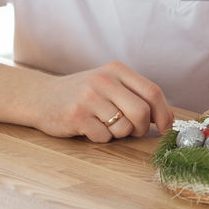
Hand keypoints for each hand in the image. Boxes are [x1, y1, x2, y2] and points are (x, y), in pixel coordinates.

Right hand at [37, 61, 173, 142]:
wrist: (40, 97)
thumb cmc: (82, 94)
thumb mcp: (109, 84)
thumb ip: (135, 95)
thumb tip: (167, 119)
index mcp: (117, 70)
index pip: (152, 91)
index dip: (164, 113)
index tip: (167, 127)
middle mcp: (104, 80)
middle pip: (142, 112)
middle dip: (142, 128)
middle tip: (133, 131)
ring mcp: (89, 97)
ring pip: (123, 127)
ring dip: (118, 134)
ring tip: (104, 124)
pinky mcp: (76, 116)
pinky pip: (104, 137)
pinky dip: (101, 138)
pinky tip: (89, 127)